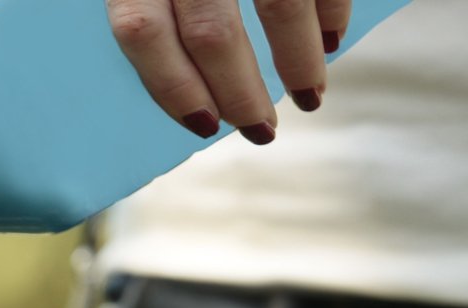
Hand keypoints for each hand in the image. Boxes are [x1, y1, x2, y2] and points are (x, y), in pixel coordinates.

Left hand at [106, 0, 349, 143]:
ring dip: (297, 59)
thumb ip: (157, 17)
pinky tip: (332, 38)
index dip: (173, 86)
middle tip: (260, 129)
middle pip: (210, 31)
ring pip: (279, 2)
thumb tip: (183, 92)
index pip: (142, 31)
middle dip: (239, 90)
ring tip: (309, 96)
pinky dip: (332, 9)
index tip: (204, 126)